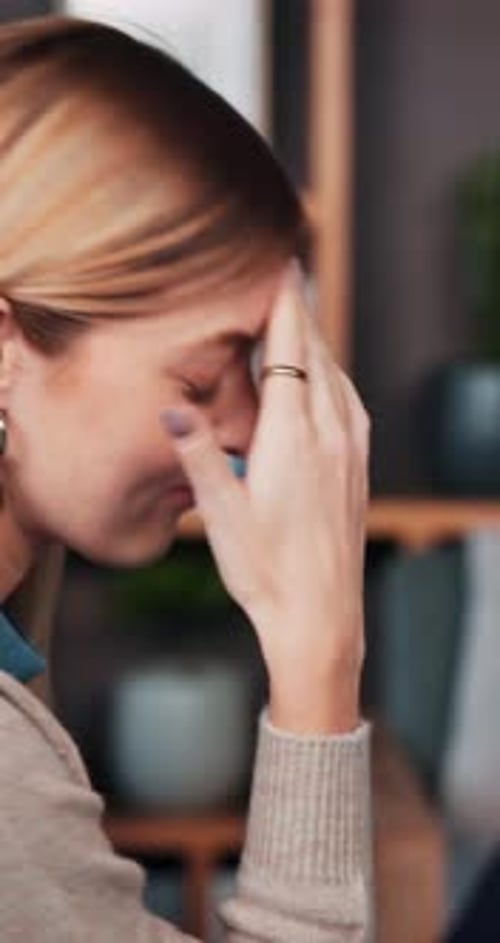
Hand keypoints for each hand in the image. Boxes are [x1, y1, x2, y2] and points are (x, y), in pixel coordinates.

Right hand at [162, 262, 370, 733]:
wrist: (322, 616)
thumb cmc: (265, 570)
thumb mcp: (218, 514)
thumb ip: (198, 454)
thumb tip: (171, 409)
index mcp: (291, 438)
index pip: (288, 352)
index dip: (284, 305)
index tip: (282, 265)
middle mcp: (329, 434)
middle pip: (315, 354)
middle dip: (299, 312)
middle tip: (288, 273)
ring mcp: (351, 450)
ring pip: (336, 376)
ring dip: (317, 342)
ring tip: (300, 317)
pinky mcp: (359, 468)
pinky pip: (349, 402)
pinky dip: (333, 375)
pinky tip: (325, 379)